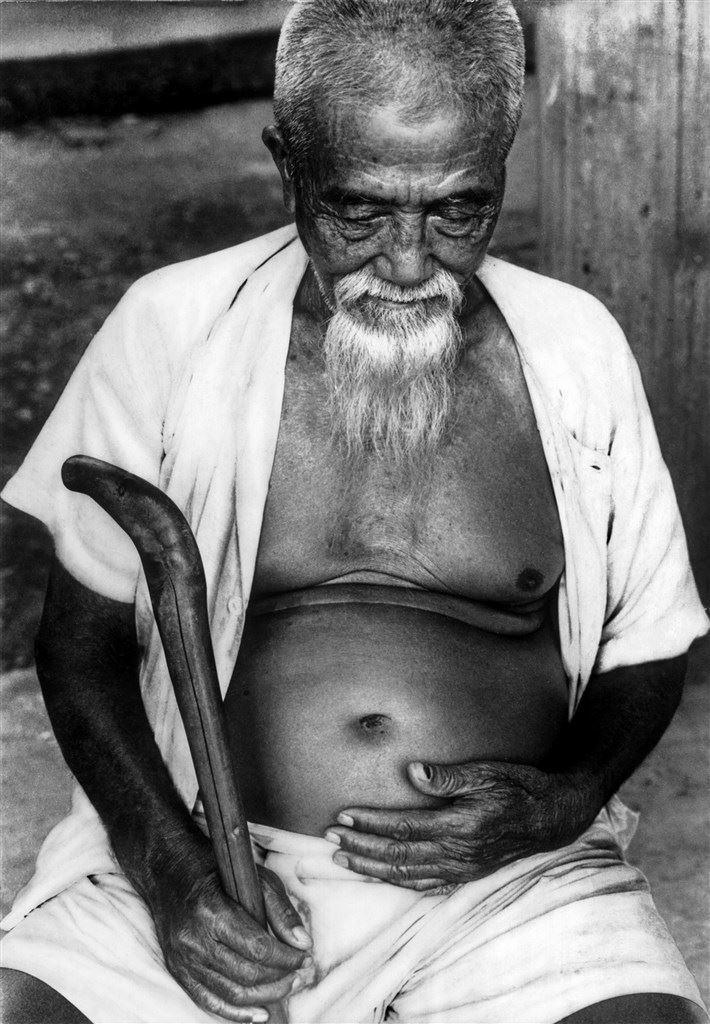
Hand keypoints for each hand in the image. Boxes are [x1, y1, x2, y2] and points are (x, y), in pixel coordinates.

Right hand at [151, 852, 311, 1021]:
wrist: (169, 870)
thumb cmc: (216, 869)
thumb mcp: (255, 877)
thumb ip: (281, 910)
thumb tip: (303, 943)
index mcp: (212, 910)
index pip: (257, 948)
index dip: (286, 958)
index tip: (304, 957)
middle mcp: (194, 938)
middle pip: (245, 973)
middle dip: (280, 978)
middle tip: (302, 974)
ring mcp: (183, 957)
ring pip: (230, 992)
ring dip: (265, 996)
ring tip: (287, 988)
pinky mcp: (177, 969)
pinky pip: (209, 1000)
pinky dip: (237, 1012)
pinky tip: (260, 1014)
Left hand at [325, 760, 587, 890]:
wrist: (554, 816)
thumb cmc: (520, 787)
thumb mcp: (489, 772)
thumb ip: (449, 776)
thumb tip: (411, 771)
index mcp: (462, 826)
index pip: (404, 828)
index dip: (370, 823)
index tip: (343, 815)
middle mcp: (459, 854)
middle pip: (398, 855)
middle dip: (361, 847)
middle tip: (330, 838)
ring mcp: (463, 869)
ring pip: (407, 874)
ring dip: (372, 867)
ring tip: (342, 858)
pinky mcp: (467, 874)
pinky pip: (425, 884)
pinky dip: (397, 881)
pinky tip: (379, 874)